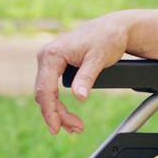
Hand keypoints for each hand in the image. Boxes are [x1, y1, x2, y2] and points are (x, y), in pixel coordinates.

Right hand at [34, 13, 130, 134]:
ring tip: (75, 126)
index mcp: (53, 54)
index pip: (45, 89)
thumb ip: (86, 77)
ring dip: (59, 111)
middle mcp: (47, 56)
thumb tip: (79, 97)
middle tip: (76, 129)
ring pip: (47, 93)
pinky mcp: (56, 64)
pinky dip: (59, 103)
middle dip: (57, 114)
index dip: (50, 111)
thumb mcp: (98, 59)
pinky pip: (52, 87)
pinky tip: (67, 115)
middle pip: (44, 94)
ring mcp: (50, 60)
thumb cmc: (107, 39)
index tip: (56, 128)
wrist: (114, 28)